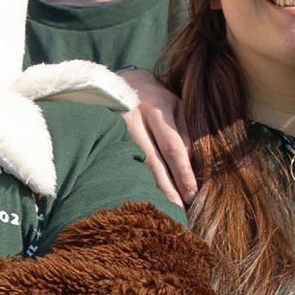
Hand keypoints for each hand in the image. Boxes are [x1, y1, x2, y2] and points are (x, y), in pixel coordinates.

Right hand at [119, 71, 195, 205]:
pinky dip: (131, 181)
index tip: (191, 194)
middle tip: (177, 212)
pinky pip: (118, 164)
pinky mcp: (102, 137)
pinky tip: (138, 197)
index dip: (182, 173)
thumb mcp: (176, 105)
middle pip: (151, 162)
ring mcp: (113, 129)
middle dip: (166, 190)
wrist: (119, 82)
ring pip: (133, 166)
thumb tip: (192, 164)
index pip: (172, 147)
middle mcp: (133, 119)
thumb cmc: (155, 97)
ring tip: (161, 211)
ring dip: (148, 190)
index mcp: (157, 108)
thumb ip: (185, 132)